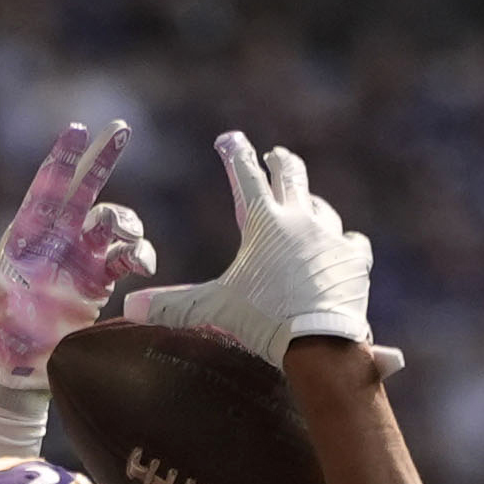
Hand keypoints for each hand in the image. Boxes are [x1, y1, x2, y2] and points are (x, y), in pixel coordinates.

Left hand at [0, 120, 155, 387]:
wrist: (26, 372)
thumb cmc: (1, 338)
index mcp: (28, 236)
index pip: (47, 187)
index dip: (63, 158)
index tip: (77, 130)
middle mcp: (57, 240)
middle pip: (84, 190)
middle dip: (101, 158)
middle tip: (121, 128)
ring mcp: (82, 259)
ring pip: (112, 222)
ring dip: (126, 221)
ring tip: (129, 238)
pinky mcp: (101, 282)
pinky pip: (128, 257)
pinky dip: (141, 255)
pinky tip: (143, 266)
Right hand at [126, 132, 374, 357]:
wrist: (319, 343)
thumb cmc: (264, 322)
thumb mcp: (215, 309)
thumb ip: (174, 305)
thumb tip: (128, 309)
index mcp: (263, 221)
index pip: (245, 175)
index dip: (235, 153)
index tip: (229, 140)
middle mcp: (299, 219)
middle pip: (291, 174)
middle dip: (280, 162)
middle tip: (275, 156)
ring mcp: (330, 236)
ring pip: (321, 207)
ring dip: (310, 205)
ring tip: (306, 207)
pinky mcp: (355, 258)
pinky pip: (351, 241)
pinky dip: (344, 244)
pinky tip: (342, 247)